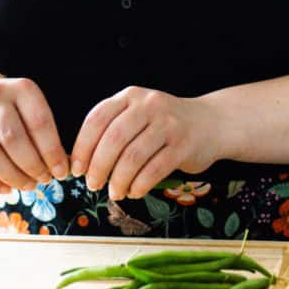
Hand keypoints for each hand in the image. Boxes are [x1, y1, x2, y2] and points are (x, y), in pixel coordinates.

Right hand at [0, 75, 69, 194]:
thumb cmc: (17, 107)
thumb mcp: (34, 106)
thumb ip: (48, 132)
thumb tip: (62, 166)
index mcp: (21, 89)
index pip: (39, 123)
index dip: (52, 151)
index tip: (61, 172)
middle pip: (12, 139)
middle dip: (32, 166)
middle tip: (45, 180)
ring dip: (12, 177)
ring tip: (29, 185)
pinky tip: (7, 189)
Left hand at [69, 86, 221, 199]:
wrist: (211, 122)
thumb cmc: (164, 124)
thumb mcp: (138, 115)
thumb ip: (113, 130)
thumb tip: (80, 164)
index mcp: (131, 96)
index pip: (97, 119)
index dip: (82, 147)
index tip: (76, 169)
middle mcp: (149, 105)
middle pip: (113, 140)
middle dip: (98, 167)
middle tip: (93, 185)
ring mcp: (168, 124)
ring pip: (133, 157)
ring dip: (119, 181)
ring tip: (115, 192)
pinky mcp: (184, 145)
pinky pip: (154, 170)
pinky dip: (139, 185)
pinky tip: (134, 192)